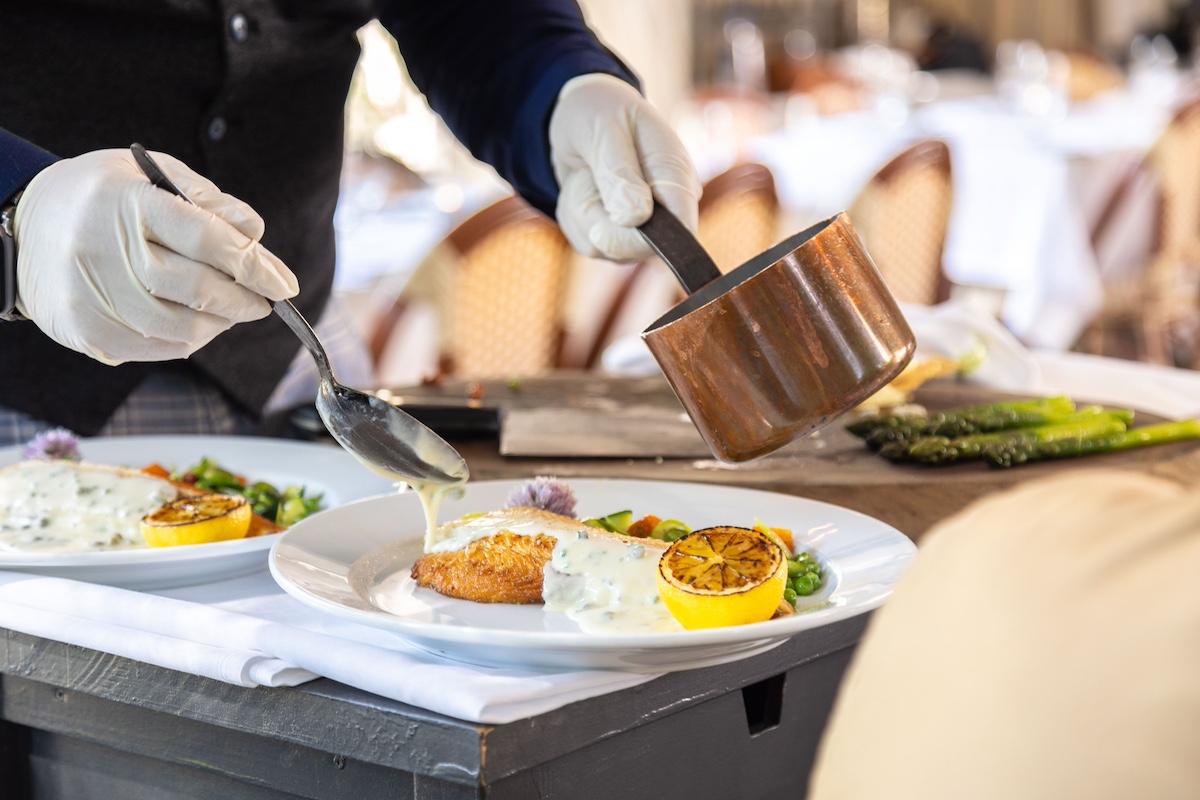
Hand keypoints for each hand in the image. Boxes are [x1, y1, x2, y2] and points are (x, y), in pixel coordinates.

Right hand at [13, 148, 297, 364]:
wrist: (25, 228)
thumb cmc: (105, 197)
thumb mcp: (154, 176)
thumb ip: (209, 202)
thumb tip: (254, 231)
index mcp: (127, 200)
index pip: (206, 238)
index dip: (253, 265)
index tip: (284, 283)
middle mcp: (102, 247)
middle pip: (195, 289)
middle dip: (243, 299)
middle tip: (266, 300)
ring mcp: (90, 293)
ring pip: (180, 327)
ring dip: (220, 324)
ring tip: (232, 310)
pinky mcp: (85, 329)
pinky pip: (157, 348)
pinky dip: (190, 340)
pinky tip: (199, 323)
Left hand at [549, 73, 700, 261]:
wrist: (581, 114)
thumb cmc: (599, 111)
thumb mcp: (603, 129)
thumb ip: (619, 172)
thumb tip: (637, 218)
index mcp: (675, 173)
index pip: (682, 226)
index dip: (647, 239)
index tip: (600, 227)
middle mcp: (668, 205)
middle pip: (639, 247)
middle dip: (597, 219)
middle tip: (585, 176)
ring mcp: (645, 225)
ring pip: (607, 248)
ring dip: (581, 213)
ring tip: (585, 175)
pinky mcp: (621, 235)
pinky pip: (590, 245)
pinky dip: (574, 217)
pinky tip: (581, 188)